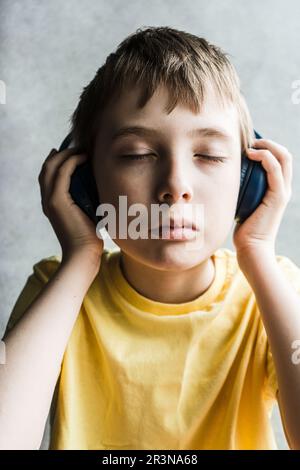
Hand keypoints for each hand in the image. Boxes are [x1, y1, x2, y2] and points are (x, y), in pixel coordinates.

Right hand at [38, 147, 103, 263]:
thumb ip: (88, 202)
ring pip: (52, 166)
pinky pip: (62, 173)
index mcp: (52, 204)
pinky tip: (84, 157)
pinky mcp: (57, 201)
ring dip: (66, 154)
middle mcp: (47, 200)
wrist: (83, 254)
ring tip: (82, 149)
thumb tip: (102, 191)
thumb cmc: (89, 239)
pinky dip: (72, 161)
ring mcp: (50, 200)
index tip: (73, 152)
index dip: (58, 161)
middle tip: (78, 147)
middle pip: (47, 167)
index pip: (49, 176)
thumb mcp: (88, 215)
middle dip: (61, 153)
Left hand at [233, 138, 292, 260]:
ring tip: (249, 145)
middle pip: (285, 155)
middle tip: (249, 141)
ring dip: (267, 146)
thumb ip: (241, 192)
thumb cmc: (244, 229)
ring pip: (284, 157)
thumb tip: (226, 180)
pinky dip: (265, 157)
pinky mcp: (278, 196)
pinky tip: (250, 154)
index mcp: (277, 189)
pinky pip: (275, 169)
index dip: (268, 147)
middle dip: (268, 142)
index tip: (248, 145)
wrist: (251, 248)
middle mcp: (283, 188)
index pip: (280, 160)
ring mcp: (282, 192)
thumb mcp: (242, 204)